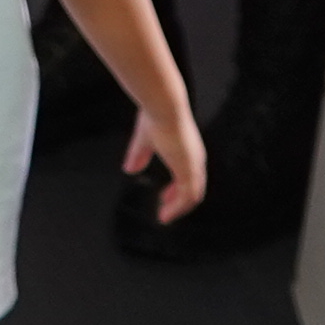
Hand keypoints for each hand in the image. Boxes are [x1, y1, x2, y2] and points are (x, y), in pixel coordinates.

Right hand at [127, 97, 208, 222]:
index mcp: (188, 150)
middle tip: (166, 211)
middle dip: (179, 202)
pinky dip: (179, 208)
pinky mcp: (189, 170)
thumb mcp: (144, 140)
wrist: (163, 108)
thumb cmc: (156, 116)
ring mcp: (194, 165)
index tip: (165, 197)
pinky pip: (188, 197)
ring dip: (179, 208)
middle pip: (194, 188)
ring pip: (193, 195)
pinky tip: (166, 213)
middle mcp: (195, 158)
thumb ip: (138, 155)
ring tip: (165, 217)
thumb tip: (129, 169)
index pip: (189, 176)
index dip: (177, 189)